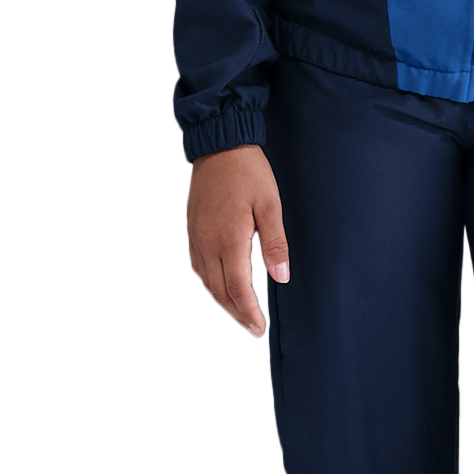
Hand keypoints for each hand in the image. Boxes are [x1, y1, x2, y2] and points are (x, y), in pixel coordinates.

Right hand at [187, 144, 288, 338]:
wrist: (220, 147)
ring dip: (221, 300)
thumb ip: (275, 244)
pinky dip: (209, 281)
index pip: (237, 287)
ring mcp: (196, 236)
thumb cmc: (247, 172)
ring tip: (239, 312)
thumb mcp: (270, 206)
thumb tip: (281, 275)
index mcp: (228, 238)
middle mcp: (207, 241)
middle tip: (252, 327)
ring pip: (205, 280)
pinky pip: (197, 264)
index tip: (258, 327)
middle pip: (219, 289)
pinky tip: (219, 285)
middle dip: (236, 312)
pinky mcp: (193, 229)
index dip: (248, 311)